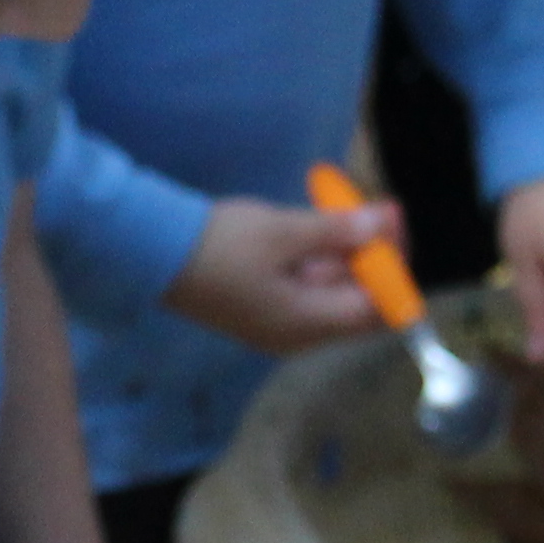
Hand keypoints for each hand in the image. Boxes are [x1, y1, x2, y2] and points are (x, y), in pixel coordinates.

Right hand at [167, 193, 392, 353]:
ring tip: (348, 207)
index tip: (393, 220)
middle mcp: (296, 334)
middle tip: (378, 207)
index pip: (373, 307)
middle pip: (356, 302)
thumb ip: (337, 232)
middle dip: (373, 255)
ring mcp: (277, 323)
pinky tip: (319, 225)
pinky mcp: (261, 307)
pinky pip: (305, 288)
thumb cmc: (218, 245)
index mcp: (305, 325)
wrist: (150, 252)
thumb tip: (380, 227)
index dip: (392, 264)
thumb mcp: (282, 232)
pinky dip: (318, 258)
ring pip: (330, 292)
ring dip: (346, 253)